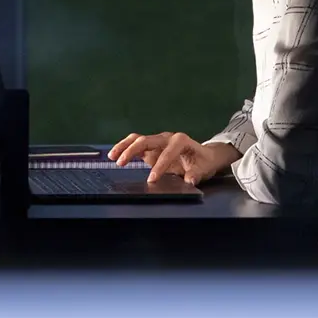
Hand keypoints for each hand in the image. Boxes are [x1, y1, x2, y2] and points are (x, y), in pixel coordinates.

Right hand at [107, 132, 239, 185]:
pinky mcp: (152, 146)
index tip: (152, 179)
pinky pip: (136, 144)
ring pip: (137, 139)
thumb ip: (196, 174)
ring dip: (124, 146)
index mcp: (181, 141)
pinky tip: (116, 155)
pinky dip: (125, 148)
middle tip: (121, 163)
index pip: (167, 153)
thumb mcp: (204, 169)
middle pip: (146, 140)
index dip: (159, 166)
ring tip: (113, 156)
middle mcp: (167, 137)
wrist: (204, 155)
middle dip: (132, 150)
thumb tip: (189, 180)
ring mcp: (158, 141)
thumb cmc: (204, 162)